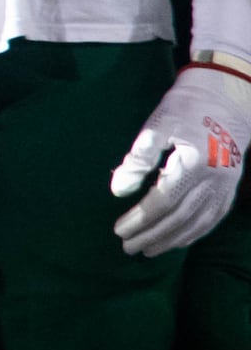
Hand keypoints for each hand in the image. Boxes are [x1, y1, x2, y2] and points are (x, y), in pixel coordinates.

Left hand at [112, 64, 250, 256]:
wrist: (227, 98)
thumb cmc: (186, 107)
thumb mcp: (157, 124)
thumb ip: (138, 158)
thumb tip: (119, 190)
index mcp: (194, 164)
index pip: (163, 202)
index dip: (140, 219)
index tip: (118, 229)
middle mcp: (214, 181)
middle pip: (179, 218)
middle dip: (152, 235)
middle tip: (127, 247)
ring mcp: (226, 187)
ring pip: (198, 223)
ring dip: (172, 240)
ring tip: (148, 250)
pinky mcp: (230, 188)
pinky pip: (213, 218)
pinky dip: (195, 233)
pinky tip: (178, 240)